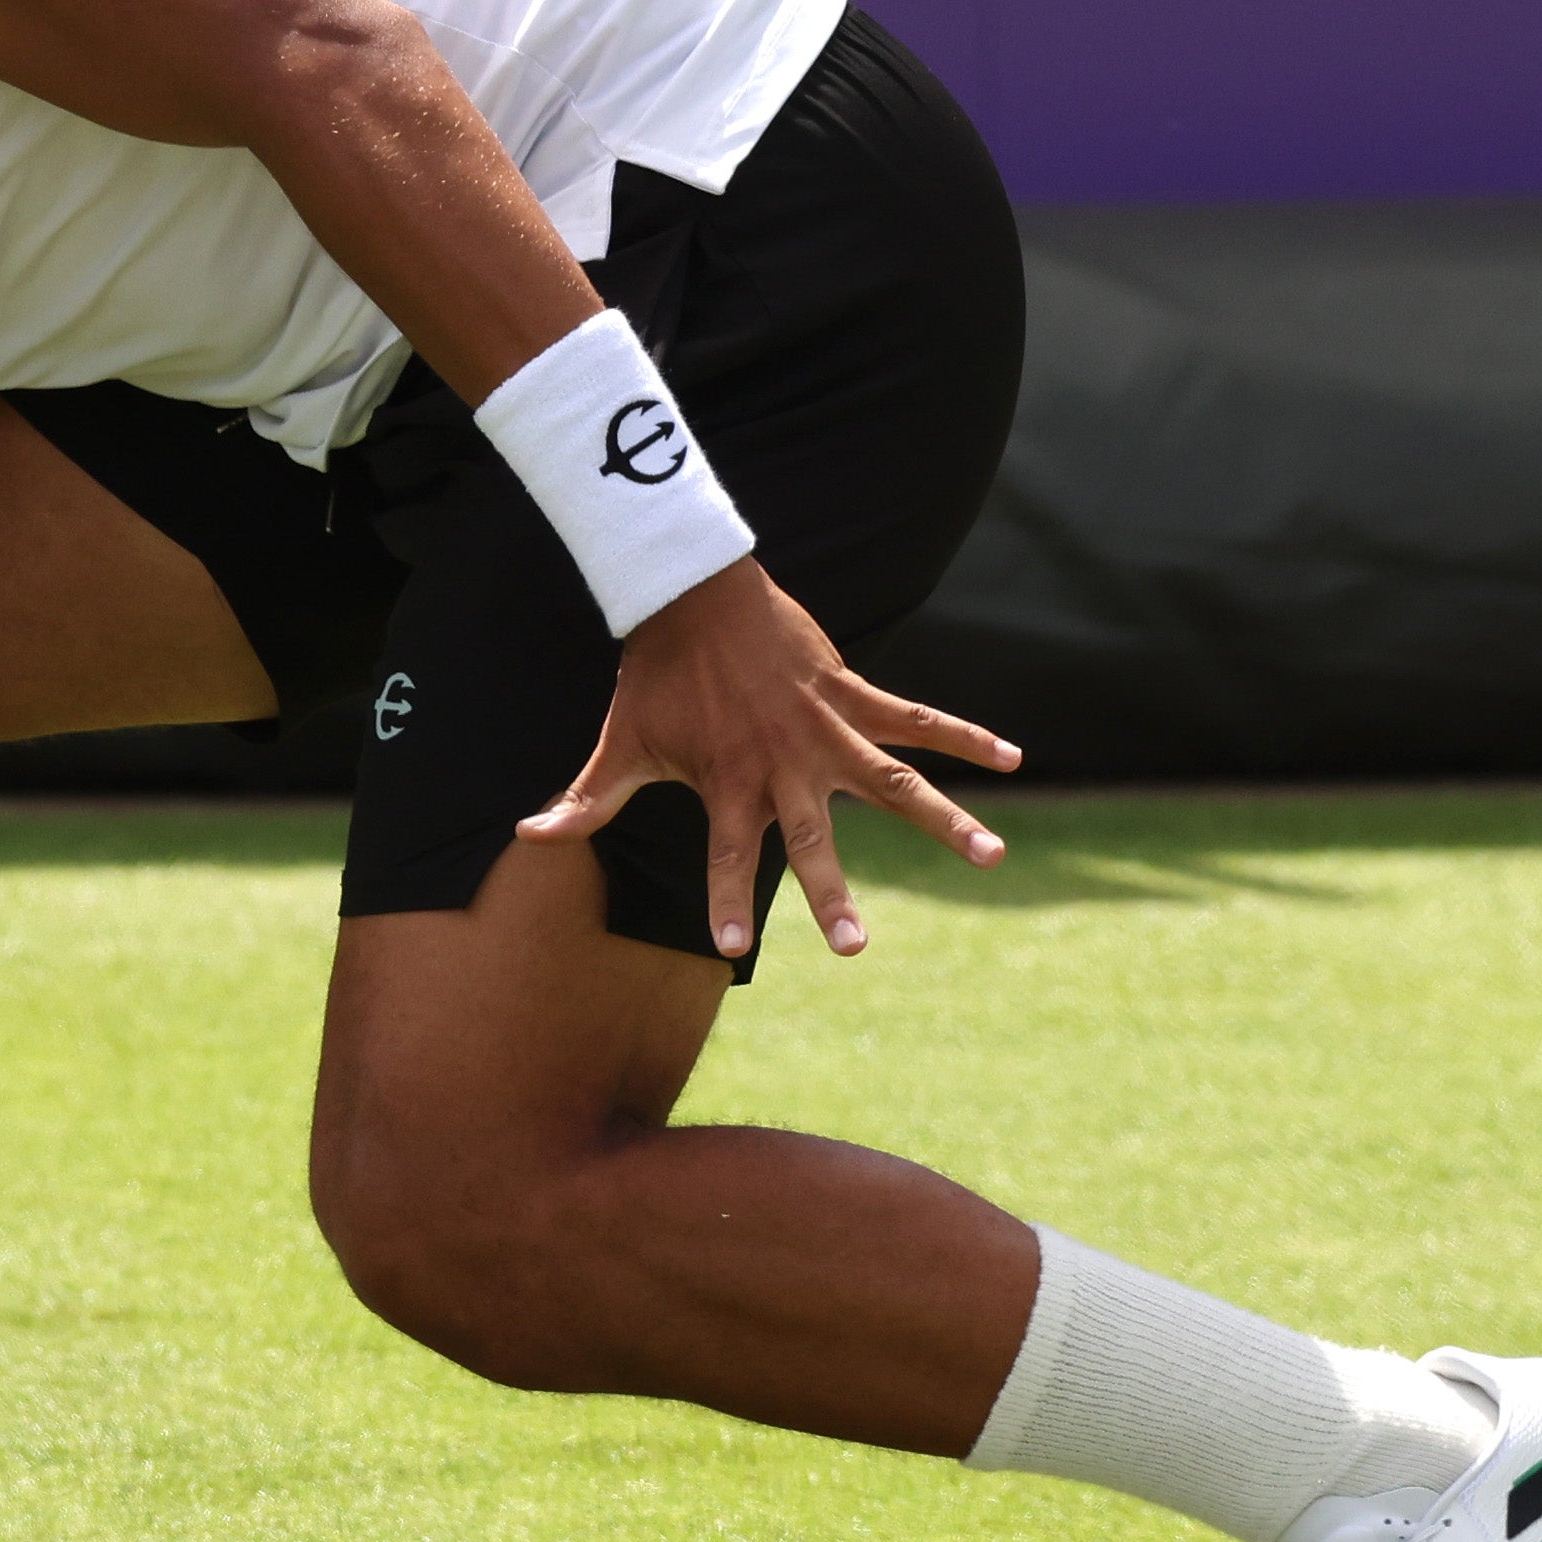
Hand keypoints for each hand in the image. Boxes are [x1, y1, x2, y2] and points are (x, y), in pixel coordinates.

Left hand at [515, 557, 1020, 960]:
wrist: (692, 592)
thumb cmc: (655, 676)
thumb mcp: (619, 741)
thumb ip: (585, 798)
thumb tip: (529, 837)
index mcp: (726, 783)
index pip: (721, 855)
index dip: (723, 898)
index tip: (732, 946)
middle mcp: (782, 764)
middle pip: (811, 841)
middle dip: (832, 895)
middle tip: (854, 949)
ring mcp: (824, 729)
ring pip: (894, 784)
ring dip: (945, 820)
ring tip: (992, 857)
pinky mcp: (852, 693)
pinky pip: (917, 719)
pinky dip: (965, 736)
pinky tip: (1013, 758)